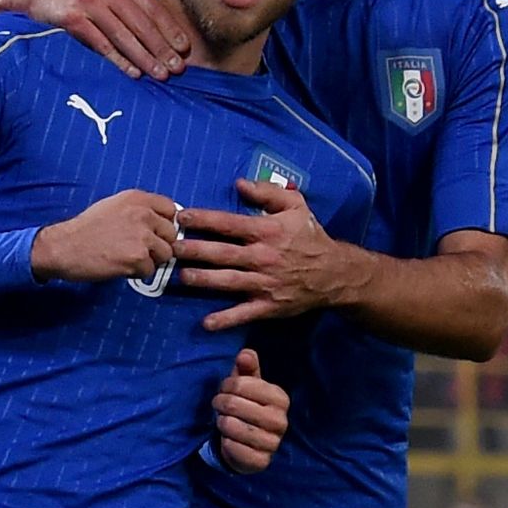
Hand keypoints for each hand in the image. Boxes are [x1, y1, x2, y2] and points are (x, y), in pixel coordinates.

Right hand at [0, 0, 189, 79]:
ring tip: (160, 75)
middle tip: (178, 68)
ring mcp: (90, 2)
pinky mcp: (73, 18)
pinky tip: (132, 72)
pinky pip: (102, 43)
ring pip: (125, 35)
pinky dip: (119, 59)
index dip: (170, 29)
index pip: (152, 7)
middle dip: (162, 48)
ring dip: (145, 57)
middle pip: (142, 23)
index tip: (185, 49)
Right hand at [32, 190, 178, 281]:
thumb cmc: (83, 229)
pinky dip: (138, 273)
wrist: (63, 247)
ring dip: (151, 260)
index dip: (164, 223)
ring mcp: (142, 236)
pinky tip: (122, 267)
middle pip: (171, 233)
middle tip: (140, 250)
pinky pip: (150, 270)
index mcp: (137, 199)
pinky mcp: (137, 258)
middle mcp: (143, 214)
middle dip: (159, 244)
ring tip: (130, 259)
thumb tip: (157, 221)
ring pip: (165, 253)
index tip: (155, 232)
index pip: (170, 209)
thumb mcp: (112, 206)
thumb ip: (137, 210)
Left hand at [176, 179, 356, 329]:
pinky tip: (206, 323)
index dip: (204, 219)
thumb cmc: (310, 236)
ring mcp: (265, 282)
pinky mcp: (269, 305)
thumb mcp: (296, 206)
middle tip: (172, 248)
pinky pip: (244, 313)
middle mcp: (264, 257)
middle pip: (224, 253)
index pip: (229, 224)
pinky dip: (226, 320)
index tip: (181, 217)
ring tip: (182, 278)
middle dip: (196, 251)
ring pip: (229, 281)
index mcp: (267, 231)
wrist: (335, 273)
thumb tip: (240, 183)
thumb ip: (268, 192)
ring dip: (204, 280)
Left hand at [212, 348, 288, 473]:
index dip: (226, 385)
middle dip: (220, 403)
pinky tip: (228, 439)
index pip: (242, 384)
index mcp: (280, 398)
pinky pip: (233, 447)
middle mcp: (280, 420)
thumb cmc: (247, 407)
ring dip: (221, 422)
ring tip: (223, 421)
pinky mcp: (261, 461)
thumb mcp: (247, 386)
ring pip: (231, 425)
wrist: (249, 445)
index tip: (224, 389)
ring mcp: (273, 442)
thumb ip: (247, 368)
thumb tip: (245, 353)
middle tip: (219, 405)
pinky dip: (225, 442)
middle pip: (234, 404)